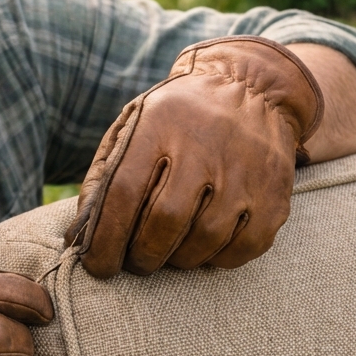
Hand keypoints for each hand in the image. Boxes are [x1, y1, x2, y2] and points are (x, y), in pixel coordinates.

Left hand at [65, 36, 323, 277]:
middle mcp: (205, 147)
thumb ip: (105, 177)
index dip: (106, 239)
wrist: (250, 90)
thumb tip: (80, 239)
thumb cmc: (176, 121)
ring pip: (205, 240)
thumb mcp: (133, 127)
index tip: (98, 265)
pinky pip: (242, 249)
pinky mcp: (275, 196)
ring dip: (178, 260)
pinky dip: (216, 259)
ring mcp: (246, 172)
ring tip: (167, 252)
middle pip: (166, 221)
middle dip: (142, 255)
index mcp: (160, 125)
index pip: (124, 194)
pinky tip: (203, 248)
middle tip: (135, 262)